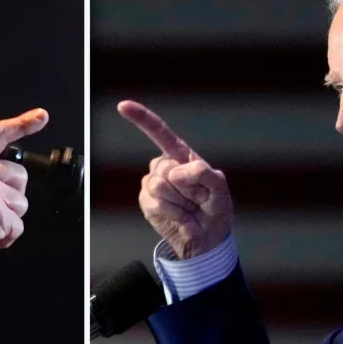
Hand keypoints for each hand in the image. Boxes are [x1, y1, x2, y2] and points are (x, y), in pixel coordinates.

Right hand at [118, 100, 232, 258]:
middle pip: (164, 166)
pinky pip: (154, 202)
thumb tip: (174, 172)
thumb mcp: (220, 188)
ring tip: (189, 208)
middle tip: (198, 199)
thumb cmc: (215, 208)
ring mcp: (152, 184)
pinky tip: (181, 217)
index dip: (141, 119)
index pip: (160, 133)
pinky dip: (172, 213)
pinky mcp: (146, 201)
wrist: (206, 237)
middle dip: (186, 186)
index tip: (122, 106)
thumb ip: (203, 173)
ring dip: (180, 202)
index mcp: (181, 155)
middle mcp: (164, 166)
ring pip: (158, 185)